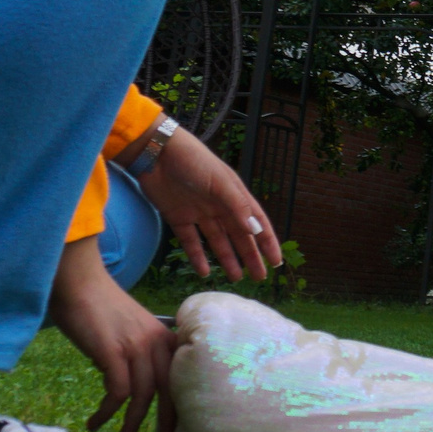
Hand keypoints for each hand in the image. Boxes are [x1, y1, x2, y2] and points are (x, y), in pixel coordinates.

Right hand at [48, 240, 177, 431]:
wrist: (79, 282)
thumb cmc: (99, 306)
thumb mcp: (130, 331)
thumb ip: (138, 355)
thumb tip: (130, 389)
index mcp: (166, 338)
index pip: (181, 379)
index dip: (181, 409)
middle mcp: (158, 343)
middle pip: (171, 392)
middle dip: (168, 425)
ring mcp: (137, 346)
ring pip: (144, 397)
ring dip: (131, 425)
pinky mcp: (113, 351)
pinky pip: (118, 392)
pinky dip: (108, 411)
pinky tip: (96, 421)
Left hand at [139, 128, 282, 280]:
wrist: (156, 154)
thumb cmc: (193, 161)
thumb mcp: (220, 182)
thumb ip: (237, 206)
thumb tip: (255, 231)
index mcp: (234, 194)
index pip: (256, 222)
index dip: (267, 242)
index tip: (276, 261)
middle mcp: (219, 205)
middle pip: (238, 235)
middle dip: (250, 256)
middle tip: (259, 277)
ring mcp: (199, 212)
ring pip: (217, 241)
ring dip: (227, 259)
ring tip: (236, 278)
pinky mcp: (178, 217)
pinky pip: (191, 242)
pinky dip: (197, 257)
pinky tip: (204, 272)